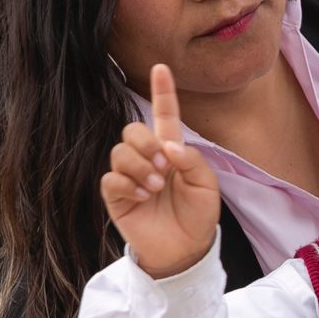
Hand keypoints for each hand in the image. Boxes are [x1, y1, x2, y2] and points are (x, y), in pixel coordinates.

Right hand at [101, 63, 220, 277]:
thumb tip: (168, 146)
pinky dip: (127, 185)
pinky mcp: (116, 196)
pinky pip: (111, 178)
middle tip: (165, 166)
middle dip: (146, 143)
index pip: (164, 115)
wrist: (186, 250)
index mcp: (171, 151)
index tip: (162, 67)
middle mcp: (148, 159)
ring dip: (140, 166)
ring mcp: (129, 177)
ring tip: (155, 187)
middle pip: (132, 130)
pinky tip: (142, 197)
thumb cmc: (198, 216)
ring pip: (120, 152)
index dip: (163, 91)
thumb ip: (192, 160)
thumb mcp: (207, 186)